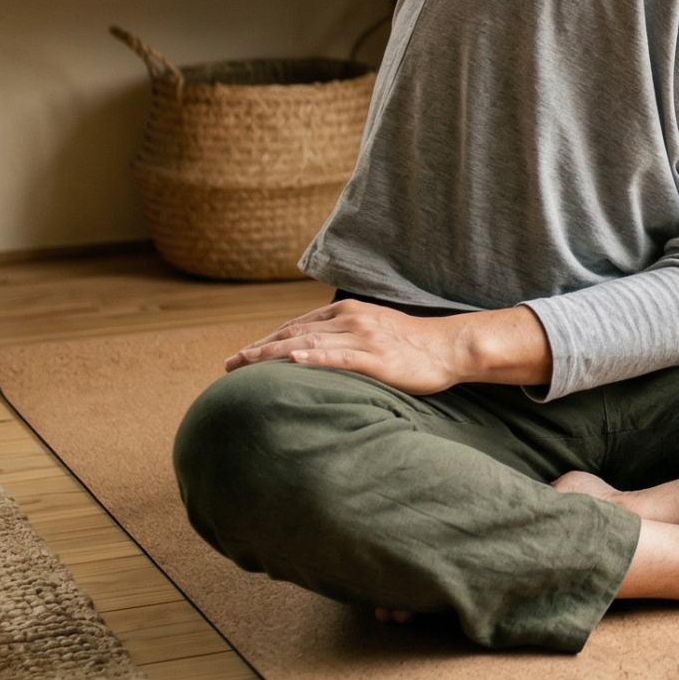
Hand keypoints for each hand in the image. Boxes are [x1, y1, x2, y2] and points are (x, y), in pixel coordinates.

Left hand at [225, 299, 551, 393]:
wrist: (450, 347)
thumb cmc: (413, 345)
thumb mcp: (374, 332)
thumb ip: (345, 338)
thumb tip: (317, 353)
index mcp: (347, 313)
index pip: (296, 326)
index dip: (265, 341)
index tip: (241, 357)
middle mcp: (349, 320)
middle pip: (293, 333)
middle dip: (257, 350)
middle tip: (228, 366)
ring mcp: (362, 337)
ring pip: (307, 343)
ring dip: (271, 354)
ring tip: (244, 365)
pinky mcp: (375, 357)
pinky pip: (338, 356)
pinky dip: (312, 357)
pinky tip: (291, 361)